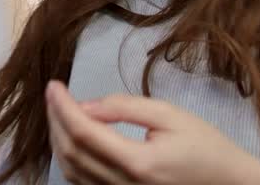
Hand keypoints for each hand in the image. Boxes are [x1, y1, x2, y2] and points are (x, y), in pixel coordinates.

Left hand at [45, 81, 259, 184]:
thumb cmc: (206, 147)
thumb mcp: (170, 115)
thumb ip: (125, 107)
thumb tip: (85, 105)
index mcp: (138, 163)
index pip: (84, 132)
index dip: (63, 107)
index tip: (53, 85)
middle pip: (71, 153)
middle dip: (56, 120)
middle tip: (54, 94)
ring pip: (71, 173)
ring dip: (59, 140)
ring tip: (59, 111)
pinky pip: (83, 184)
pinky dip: (70, 160)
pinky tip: (72, 137)